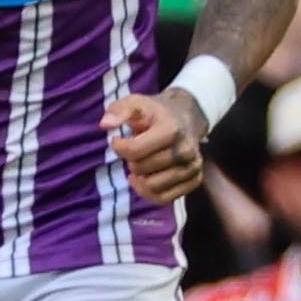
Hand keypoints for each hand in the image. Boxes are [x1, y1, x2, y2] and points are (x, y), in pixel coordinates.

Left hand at [106, 88, 208, 205]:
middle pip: (142, 169)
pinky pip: (164, 198)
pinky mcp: (195, 180)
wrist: (186, 116)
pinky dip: (149, 192)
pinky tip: (145, 179)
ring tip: (141, 164)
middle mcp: (186, 150)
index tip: (118, 141)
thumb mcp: (136, 102)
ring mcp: (192, 167)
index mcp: (171, 129)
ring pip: (153, 187)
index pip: (134, 151)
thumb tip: (105, 124)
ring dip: (140, 178)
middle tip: (135, 151)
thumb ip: (118, 110)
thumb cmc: (156, 112)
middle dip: (131, 161)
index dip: (119, 147)